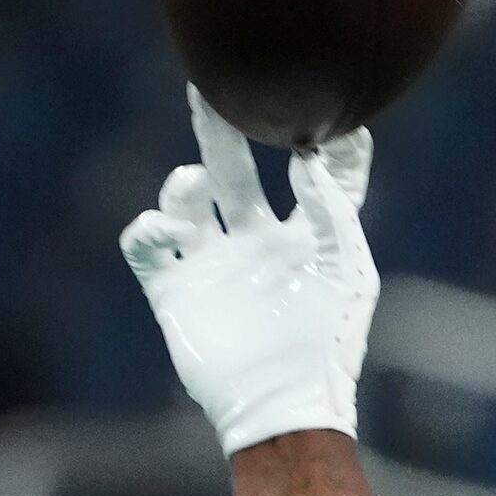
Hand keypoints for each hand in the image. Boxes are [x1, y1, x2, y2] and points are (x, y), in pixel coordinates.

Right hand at [121, 87, 377, 455]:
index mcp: (308, 240)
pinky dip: (149, 226)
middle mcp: (258, 244)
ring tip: (195, 183)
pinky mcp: (176, 291)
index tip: (331, 111)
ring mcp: (215, 265)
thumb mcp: (348, 272)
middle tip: (209, 89)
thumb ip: (334, 211)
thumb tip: (308, 159)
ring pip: (187, 201)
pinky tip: (168, 226)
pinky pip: (147, 243)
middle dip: (222, 130)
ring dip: (185, 183)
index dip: (329, 147)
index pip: (320, 180)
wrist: (281, 405)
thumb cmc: (328, 345)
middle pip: (237, 171)